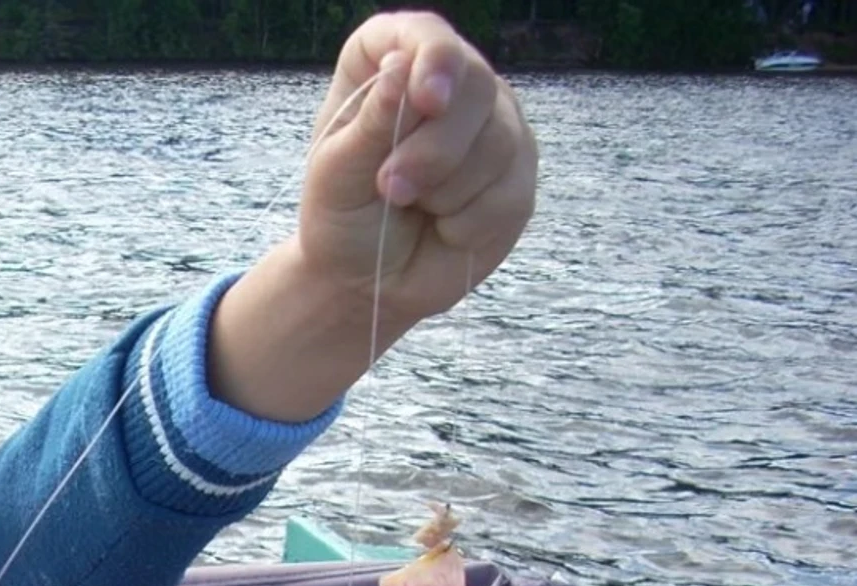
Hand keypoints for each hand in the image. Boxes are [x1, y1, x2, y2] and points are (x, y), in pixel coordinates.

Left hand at [206, 11, 536, 421]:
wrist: (368, 282)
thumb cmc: (345, 219)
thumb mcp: (338, 174)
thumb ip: (370, 123)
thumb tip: (401, 67)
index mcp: (391, 66)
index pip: (420, 33)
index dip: (431, 57)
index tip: (425, 99)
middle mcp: (451, 83)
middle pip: (472, 86)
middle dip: (431, 151)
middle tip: (390, 188)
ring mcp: (492, 124)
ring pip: (496, 141)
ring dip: (444, 192)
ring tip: (413, 208)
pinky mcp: (517, 172)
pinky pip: (508, 189)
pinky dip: (466, 220)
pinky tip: (443, 227)